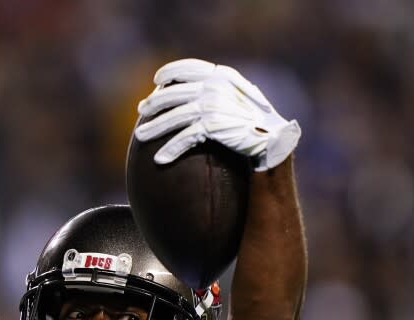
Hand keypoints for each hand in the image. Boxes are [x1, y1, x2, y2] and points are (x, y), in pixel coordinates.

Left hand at [134, 58, 299, 170]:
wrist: (273, 138)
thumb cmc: (256, 121)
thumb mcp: (238, 97)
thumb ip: (220, 90)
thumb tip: (197, 93)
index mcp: (222, 75)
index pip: (188, 67)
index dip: (170, 72)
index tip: (156, 81)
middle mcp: (215, 86)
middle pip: (174, 93)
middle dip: (154, 103)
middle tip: (142, 112)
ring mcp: (213, 105)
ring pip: (174, 116)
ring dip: (154, 127)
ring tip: (140, 136)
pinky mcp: (213, 125)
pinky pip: (185, 137)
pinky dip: (170, 149)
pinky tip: (159, 159)